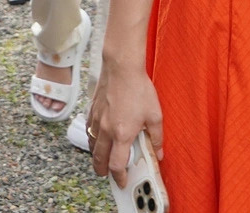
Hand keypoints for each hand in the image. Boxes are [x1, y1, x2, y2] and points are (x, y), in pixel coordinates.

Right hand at [86, 59, 163, 186]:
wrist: (121, 67)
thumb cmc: (138, 89)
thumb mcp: (155, 116)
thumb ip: (157, 137)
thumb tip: (159, 152)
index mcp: (122, 134)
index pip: (117, 164)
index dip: (119, 176)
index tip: (123, 181)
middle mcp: (107, 130)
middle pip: (99, 159)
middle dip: (103, 171)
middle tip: (107, 175)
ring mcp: (97, 120)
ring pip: (92, 145)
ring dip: (96, 156)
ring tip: (101, 160)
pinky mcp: (92, 110)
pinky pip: (89, 130)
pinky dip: (92, 139)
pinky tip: (97, 138)